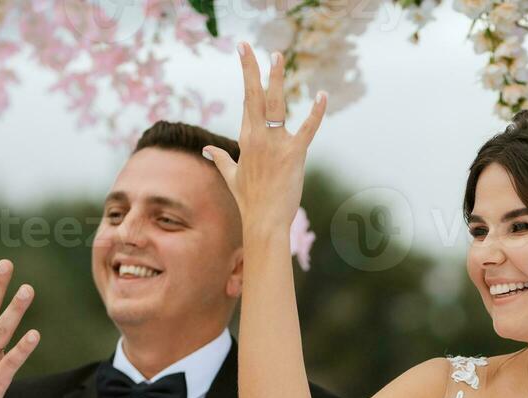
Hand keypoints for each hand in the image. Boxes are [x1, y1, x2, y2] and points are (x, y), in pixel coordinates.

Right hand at [203, 42, 326, 235]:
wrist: (263, 221)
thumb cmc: (249, 201)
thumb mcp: (231, 176)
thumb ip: (221, 159)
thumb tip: (206, 150)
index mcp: (246, 139)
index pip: (247, 102)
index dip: (247, 78)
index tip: (245, 56)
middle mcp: (258, 137)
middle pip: (254, 96)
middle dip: (251, 69)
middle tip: (249, 46)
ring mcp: (275, 144)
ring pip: (275, 105)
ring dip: (276, 80)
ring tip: (277, 57)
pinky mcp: (294, 154)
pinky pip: (307, 129)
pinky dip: (316, 113)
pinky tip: (321, 96)